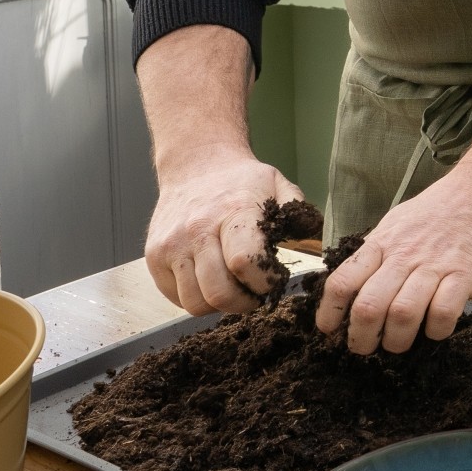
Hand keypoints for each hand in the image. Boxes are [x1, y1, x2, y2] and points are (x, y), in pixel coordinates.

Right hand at [145, 150, 300, 315]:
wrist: (196, 164)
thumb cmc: (241, 181)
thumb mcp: (278, 185)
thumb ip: (299, 215)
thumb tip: (317, 249)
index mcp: (233, 212)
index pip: (244, 263)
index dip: (263, 283)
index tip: (273, 281)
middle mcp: (197, 229)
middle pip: (218, 292)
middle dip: (243, 303)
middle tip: (254, 295)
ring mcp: (171, 244)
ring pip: (195, 303)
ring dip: (218, 306)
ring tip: (232, 289)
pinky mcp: (153, 256)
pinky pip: (175, 298)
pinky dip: (195, 299)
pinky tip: (210, 281)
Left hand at [313, 165, 471, 353]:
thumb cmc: (440, 207)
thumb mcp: (398, 222)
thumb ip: (378, 252)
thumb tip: (356, 283)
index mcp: (382, 243)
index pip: (341, 283)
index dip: (329, 314)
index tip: (330, 331)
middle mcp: (403, 255)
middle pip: (368, 307)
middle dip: (361, 339)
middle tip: (366, 348)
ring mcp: (435, 265)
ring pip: (402, 315)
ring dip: (397, 341)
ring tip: (399, 344)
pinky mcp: (465, 273)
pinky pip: (443, 313)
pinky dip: (436, 331)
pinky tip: (436, 329)